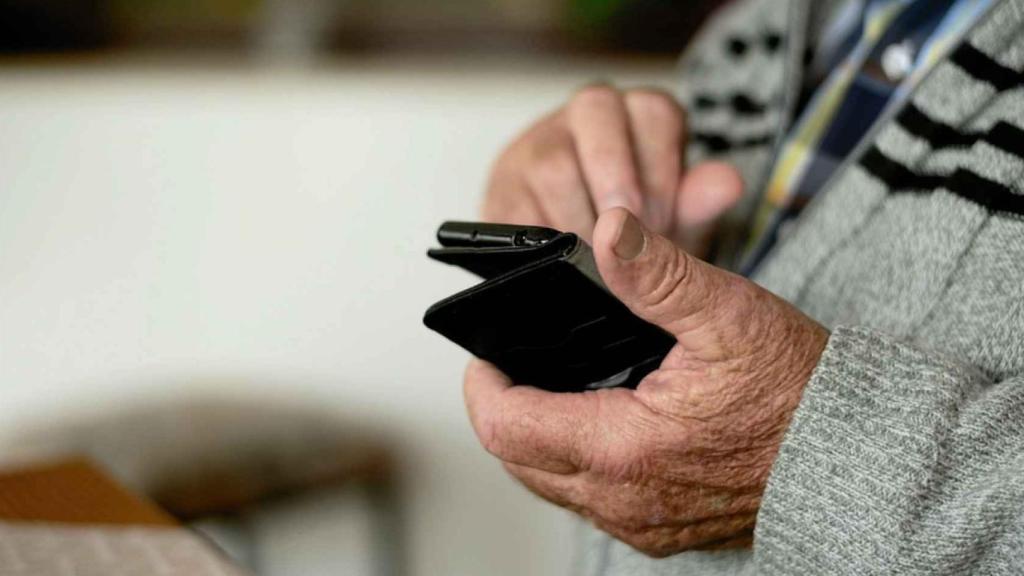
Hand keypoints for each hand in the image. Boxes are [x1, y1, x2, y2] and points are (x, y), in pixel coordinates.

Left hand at [463, 208, 828, 556]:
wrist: (857, 459)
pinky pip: (591, 501)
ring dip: (538, 438)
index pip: (506, 427)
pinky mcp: (660, 530)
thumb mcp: (730, 316)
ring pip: (551, 484)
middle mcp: (623, 501)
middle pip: (518, 461)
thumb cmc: (800, 392)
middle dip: (505, 410)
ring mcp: (641, 523)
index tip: (488, 353)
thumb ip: (659, 275)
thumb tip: (609, 231)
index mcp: (624, 449)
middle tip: (516, 364)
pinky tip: (599, 421)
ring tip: (553, 386)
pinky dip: (577, 463)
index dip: (483, 385)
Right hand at [483, 84, 742, 256]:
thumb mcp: (676, 223)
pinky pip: (512, 208)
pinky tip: (561, 268)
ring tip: (599, 263)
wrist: (582, 273)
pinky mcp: (499, 193)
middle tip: (629, 238)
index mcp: (636, 115)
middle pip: (595, 110)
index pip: (654, 110)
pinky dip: (541, 243)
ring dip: (579, 216)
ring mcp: (534, 148)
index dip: (662, 166)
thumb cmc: (637, 238)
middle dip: (616, 179)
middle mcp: (582, 119)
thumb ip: (698, 204)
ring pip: (550, 160)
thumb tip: (727, 184)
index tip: (663, 220)